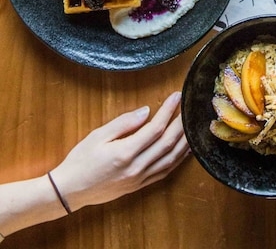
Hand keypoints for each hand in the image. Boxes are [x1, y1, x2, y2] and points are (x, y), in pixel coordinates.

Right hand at [49, 92, 187, 210]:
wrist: (70, 191)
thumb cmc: (81, 160)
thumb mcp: (98, 135)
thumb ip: (124, 123)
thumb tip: (146, 111)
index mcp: (125, 153)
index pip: (155, 129)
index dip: (168, 111)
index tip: (176, 96)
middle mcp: (136, 168)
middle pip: (167, 143)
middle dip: (181, 123)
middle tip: (189, 107)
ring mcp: (139, 179)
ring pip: (170, 159)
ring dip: (184, 142)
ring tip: (192, 125)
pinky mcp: (139, 186)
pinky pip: (164, 172)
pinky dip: (177, 160)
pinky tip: (184, 150)